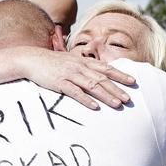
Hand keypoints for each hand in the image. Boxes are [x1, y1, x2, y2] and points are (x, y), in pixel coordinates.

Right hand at [17, 48, 134, 109]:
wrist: (31, 58)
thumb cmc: (53, 62)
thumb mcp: (72, 61)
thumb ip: (86, 67)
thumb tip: (100, 75)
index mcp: (84, 62)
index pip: (106, 68)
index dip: (121, 74)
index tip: (133, 82)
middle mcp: (80, 67)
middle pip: (102, 79)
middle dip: (117, 89)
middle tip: (129, 99)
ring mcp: (70, 74)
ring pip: (92, 86)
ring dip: (106, 95)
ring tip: (118, 104)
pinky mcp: (60, 82)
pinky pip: (75, 92)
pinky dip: (85, 100)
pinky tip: (95, 107)